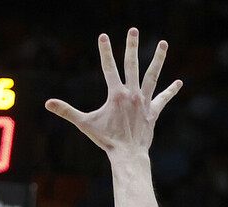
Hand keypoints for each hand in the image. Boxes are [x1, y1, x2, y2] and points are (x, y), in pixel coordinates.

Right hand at [45, 28, 181, 156]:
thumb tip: (48, 103)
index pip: (109, 67)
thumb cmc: (105, 139)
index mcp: (116, 94)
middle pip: (132, 65)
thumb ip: (66, 111)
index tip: (103, 36)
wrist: (128, 154)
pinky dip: (170, 91)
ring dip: (158, 59)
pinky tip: (179, 82)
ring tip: (164, 43)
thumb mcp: (84, 124)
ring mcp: (144, 101)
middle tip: (133, 30)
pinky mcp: (153, 111)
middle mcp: (132, 94)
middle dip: (132, 46)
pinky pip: (163, 99)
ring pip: (152, 76)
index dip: (105, 51)